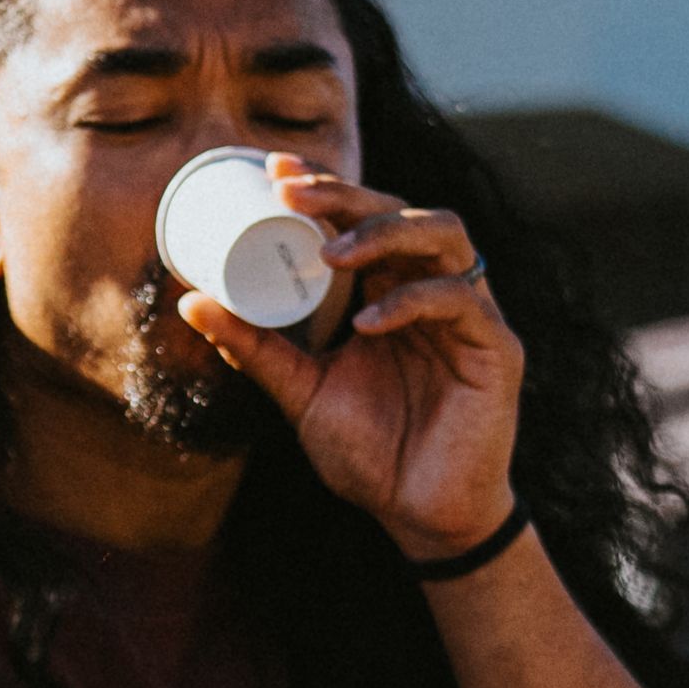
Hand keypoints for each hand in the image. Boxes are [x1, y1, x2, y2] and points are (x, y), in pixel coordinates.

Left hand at [175, 167, 522, 561]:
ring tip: (331, 254)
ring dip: (384, 232)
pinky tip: (367, 321)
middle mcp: (434, 292)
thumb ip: (256, 348)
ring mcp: (471, 316)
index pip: (367, 218)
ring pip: (443, 235)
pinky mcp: (497, 349)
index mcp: (393, 293)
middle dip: (346, 195)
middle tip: (291, 194)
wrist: (421, 517)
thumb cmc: (372, 456)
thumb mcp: (301, 393)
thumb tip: (191, 303)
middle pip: (403, 210)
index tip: (275, 170)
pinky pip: (460, 301)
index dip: (329, 186)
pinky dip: (411, 302)